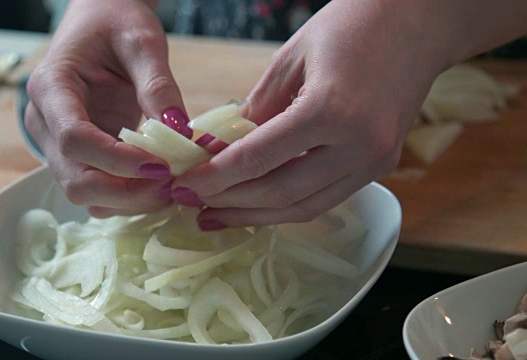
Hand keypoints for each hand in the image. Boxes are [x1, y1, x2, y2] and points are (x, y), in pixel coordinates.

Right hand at [25, 0, 186, 216]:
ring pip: (84, 193)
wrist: (101, 22)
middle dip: (126, 191)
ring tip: (171, 187)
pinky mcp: (77, 155)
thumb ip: (158, 84)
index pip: (75, 139)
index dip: (118, 161)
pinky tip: (158, 187)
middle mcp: (45, 122)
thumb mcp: (141, 41)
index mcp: (51, 87)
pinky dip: (126, 198)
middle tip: (173, 183)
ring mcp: (56, 143)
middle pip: (75, 179)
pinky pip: (96, 191)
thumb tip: (180, 132)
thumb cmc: (115, 23)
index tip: (163, 166)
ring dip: (128, 201)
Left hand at [172, 0, 450, 228]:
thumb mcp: (291, 59)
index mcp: (330, 110)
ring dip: (257, 216)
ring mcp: (375, 162)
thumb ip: (257, 109)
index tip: (183, 187)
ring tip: (218, 217)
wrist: (419, 22)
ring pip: (305, 207)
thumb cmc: (351, 26)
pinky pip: (327, 198)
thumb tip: (223, 149)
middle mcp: (357, 146)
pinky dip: (288, 206)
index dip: (215, 178)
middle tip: (192, 204)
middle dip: (230, 203)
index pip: (257, 158)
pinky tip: (259, 207)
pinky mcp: (381, 167)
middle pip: (279, 193)